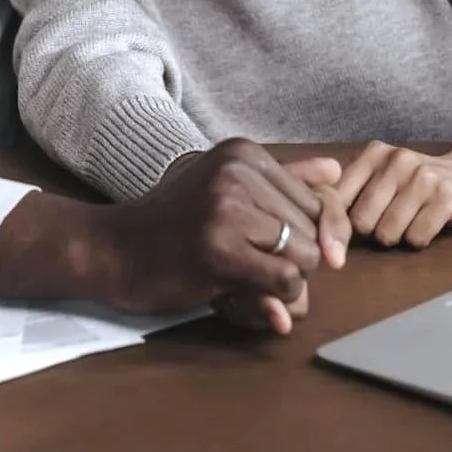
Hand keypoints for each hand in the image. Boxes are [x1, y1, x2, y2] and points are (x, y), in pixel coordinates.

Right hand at [0, 138, 350, 332]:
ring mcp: (226, 206)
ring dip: (287, 282)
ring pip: (306, 256)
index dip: (322, 235)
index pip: (318, 198)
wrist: (114, 250)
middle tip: (258, 269)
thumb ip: (284, 179)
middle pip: (314, 230)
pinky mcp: (218, 246)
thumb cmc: (174, 223)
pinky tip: (243, 292)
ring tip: (247, 277)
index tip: (311, 257)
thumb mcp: (226, 188)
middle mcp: (237, 170)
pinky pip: (286, 281)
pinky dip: (277, 298)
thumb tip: (337, 170)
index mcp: (243, 152)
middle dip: (299, 260)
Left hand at [336, 140, 451, 248]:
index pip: (336, 197)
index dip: (336, 223)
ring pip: (388, 233)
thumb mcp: (380, 178)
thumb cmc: (415, 184)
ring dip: (397, 238)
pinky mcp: (448, 195)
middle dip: (372, 233)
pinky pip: (417, 238)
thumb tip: (317, 223)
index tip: (342, 236)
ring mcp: (423, 176)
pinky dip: (419, 240)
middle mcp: (396, 160)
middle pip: (361, 222)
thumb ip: (349, 192)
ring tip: (410, 221)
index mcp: (373, 153)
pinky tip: (429, 223)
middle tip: (389, 222)